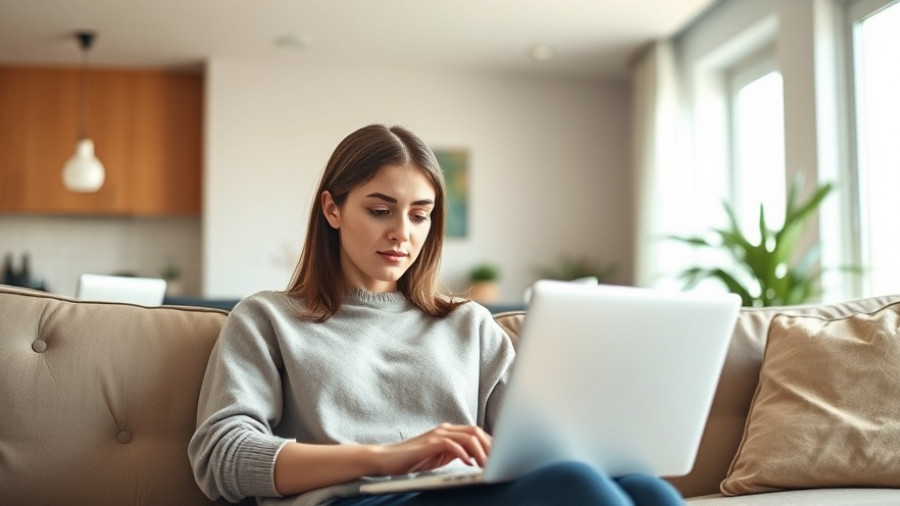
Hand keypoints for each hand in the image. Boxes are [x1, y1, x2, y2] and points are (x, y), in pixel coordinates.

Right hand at [370, 423, 491, 475]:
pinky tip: (469, 464)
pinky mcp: (429, 444)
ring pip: (467, 437)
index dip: (490, 443)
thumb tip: (476, 458)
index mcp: (448, 431)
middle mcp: (444, 429)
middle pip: (475, 431)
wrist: (387, 458)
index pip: (475, 432)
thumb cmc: (413, 459)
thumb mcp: (439, 456)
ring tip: (487, 465)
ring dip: (481, 452)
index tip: (500, 456)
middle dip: (490, 446)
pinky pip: (452, 445)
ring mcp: (437, 435)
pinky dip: (464, 454)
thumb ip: (456, 453)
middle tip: (499, 462)